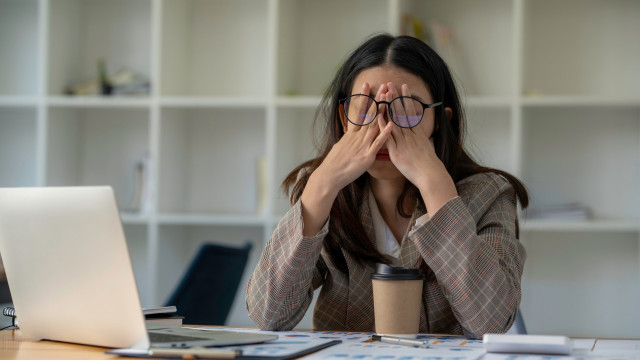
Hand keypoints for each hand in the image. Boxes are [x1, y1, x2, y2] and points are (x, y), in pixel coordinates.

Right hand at [314, 82, 392, 191]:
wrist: (330, 176)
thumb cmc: (335, 164)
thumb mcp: (340, 146)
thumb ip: (348, 139)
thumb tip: (350, 134)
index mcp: (351, 134)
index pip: (358, 111)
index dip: (363, 97)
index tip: (366, 84)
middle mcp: (357, 137)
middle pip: (369, 114)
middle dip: (377, 99)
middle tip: (383, 86)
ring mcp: (362, 145)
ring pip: (375, 125)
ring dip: (383, 111)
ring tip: (389, 98)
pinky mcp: (367, 156)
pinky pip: (378, 143)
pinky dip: (385, 133)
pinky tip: (391, 124)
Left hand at [381, 82, 456, 214]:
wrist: (430, 175)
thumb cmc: (429, 165)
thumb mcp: (428, 148)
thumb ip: (423, 140)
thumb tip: (424, 136)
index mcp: (418, 133)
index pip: (411, 111)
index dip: (406, 99)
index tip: (403, 87)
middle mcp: (410, 135)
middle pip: (402, 112)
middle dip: (396, 97)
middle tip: (390, 84)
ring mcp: (403, 142)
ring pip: (395, 121)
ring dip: (389, 106)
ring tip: (384, 93)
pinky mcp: (396, 151)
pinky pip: (388, 136)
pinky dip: (383, 126)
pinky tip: (378, 116)